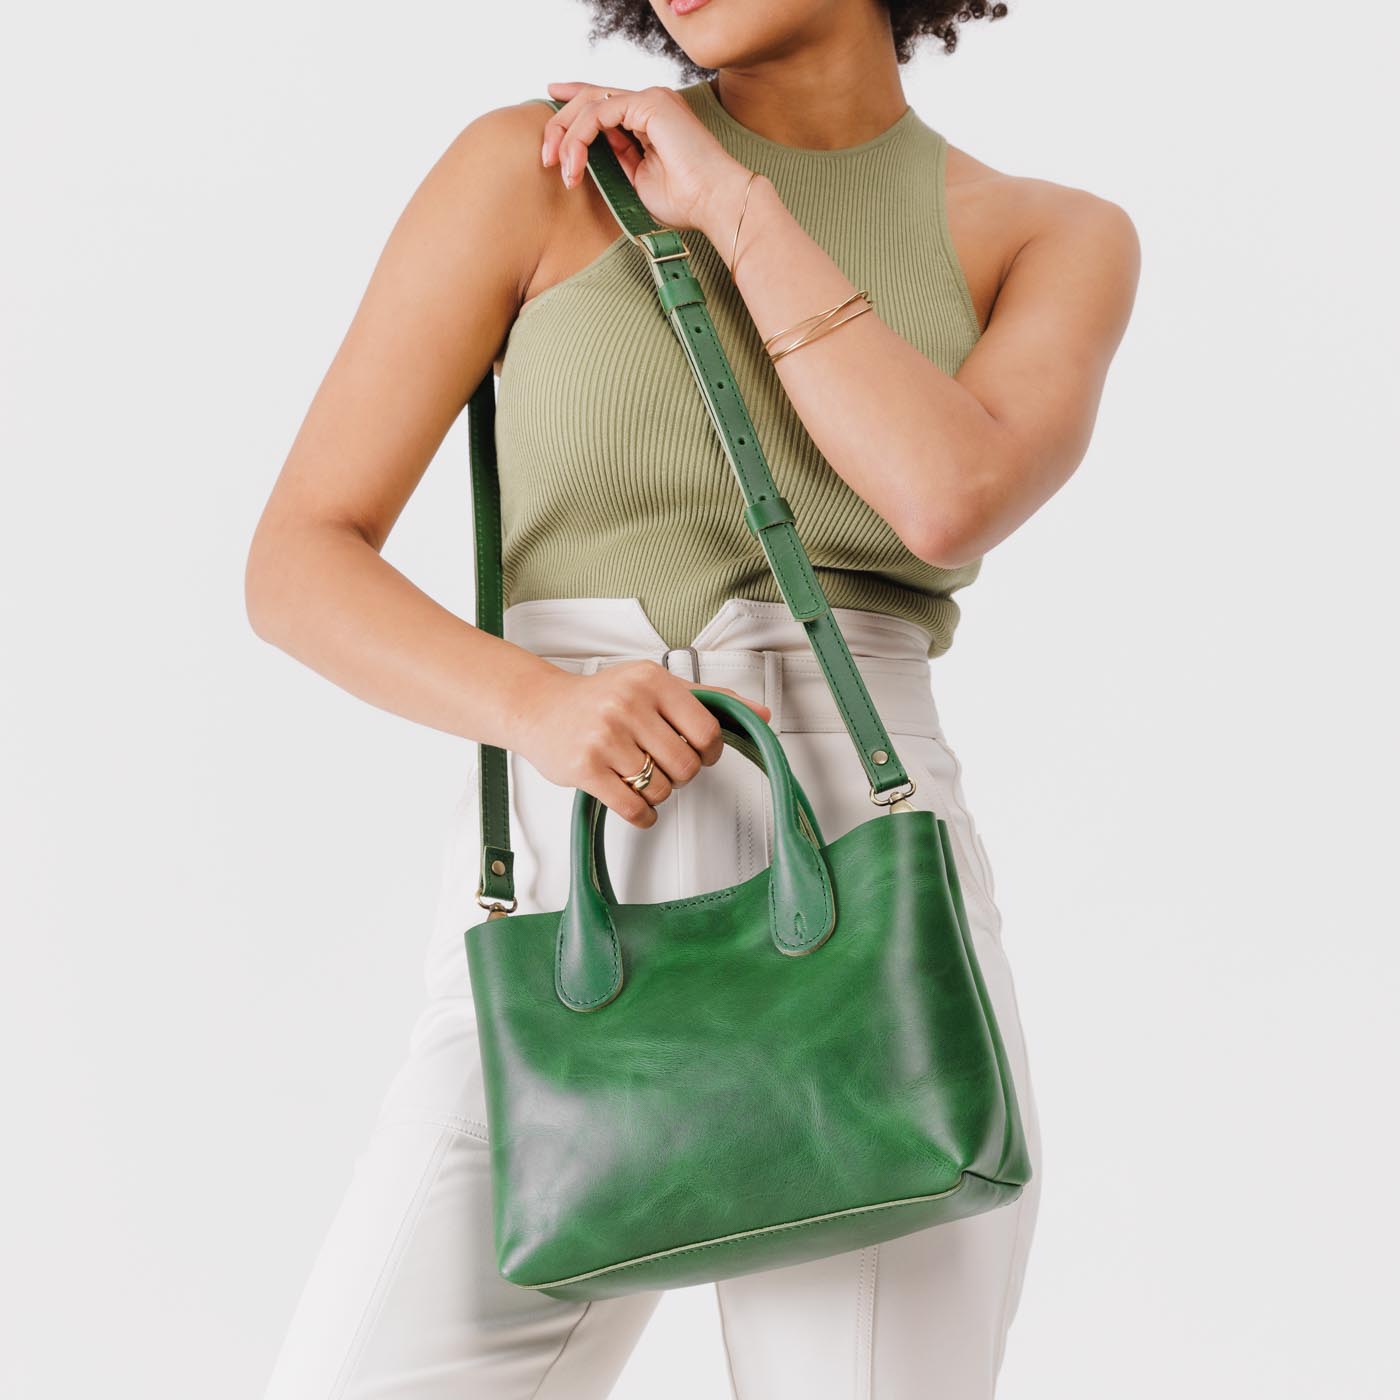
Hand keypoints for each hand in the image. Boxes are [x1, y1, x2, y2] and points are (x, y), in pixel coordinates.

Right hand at [513, 660, 771, 829]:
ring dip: (658, 794)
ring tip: (640, 777)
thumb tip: (761, 714)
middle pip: (686, 766)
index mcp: (653, 681)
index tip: (699, 755)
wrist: (538, 707)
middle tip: (665, 768)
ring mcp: (605, 736)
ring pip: (661, 789)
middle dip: (682, 776)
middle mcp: (628, 704)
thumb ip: (708, 699)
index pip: (707, 731)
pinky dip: (642, 815)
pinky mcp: (585, 767)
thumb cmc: (601, 698)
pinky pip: (633, 808)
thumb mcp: (654, 685)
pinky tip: (635, 803)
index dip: (709, 754)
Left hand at [541, 81, 751, 241]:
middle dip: (561, 125)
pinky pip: (599, 112)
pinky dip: (580, 137)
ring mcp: (651, 99)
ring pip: (591, 102)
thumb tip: (589, 158)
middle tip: (546, 157)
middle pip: (591, 98)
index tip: (548, 120)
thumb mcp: (640, 182)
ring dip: (567, 135)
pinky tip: (575, 163)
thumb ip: (618, 162)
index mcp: (650, 119)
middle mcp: (651, 103)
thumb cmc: (687, 202)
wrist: (716, 203)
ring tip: (560, 167)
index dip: (572, 106)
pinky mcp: (649, 103)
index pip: (603, 103)